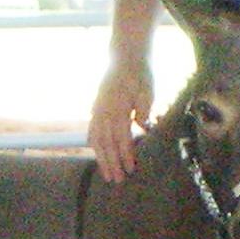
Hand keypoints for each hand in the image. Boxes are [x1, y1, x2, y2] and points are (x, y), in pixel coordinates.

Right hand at [88, 61, 153, 182]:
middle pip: (107, 144)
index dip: (125, 155)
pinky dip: (94, 145)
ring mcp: (98, 111)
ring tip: (106, 175)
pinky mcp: (96, 109)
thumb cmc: (140, 74)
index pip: (122, 138)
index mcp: (118, 109)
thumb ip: (144, 110)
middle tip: (117, 181)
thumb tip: (142, 127)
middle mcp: (104, 113)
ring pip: (97, 140)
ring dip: (102, 159)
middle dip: (112, 164)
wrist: (125, 57)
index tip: (130, 170)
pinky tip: (97, 154)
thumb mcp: (147, 90)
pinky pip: (92, 131)